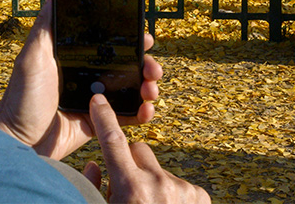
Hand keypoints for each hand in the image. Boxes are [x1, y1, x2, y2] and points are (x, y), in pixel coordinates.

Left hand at [0, 0, 161, 160]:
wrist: (20, 144)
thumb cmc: (21, 99)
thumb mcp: (32, 58)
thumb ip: (45, 26)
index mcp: (75, 58)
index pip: (109, 43)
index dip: (130, 39)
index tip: (144, 36)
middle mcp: (88, 76)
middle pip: (127, 64)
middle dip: (145, 63)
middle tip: (152, 67)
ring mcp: (95, 99)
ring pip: (131, 88)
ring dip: (147, 87)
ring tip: (151, 90)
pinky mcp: (98, 122)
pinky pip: (126, 116)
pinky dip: (141, 113)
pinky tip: (148, 110)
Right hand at [83, 94, 210, 203]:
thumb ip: (95, 189)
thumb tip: (95, 164)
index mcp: (130, 189)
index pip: (113, 142)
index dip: (104, 119)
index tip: (98, 99)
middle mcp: (158, 183)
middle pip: (139, 150)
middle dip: (130, 163)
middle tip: (127, 189)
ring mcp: (181, 189)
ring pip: (160, 170)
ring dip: (153, 184)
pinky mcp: (199, 196)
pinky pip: (179, 184)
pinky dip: (172, 196)